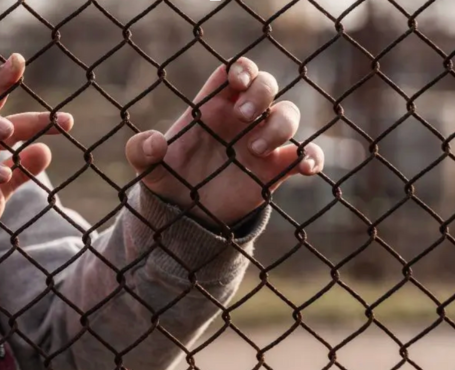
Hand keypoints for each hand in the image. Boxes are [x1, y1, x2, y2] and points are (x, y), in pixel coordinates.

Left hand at [126, 57, 323, 226]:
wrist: (188, 214)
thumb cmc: (171, 179)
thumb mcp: (149, 167)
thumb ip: (141, 152)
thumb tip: (154, 142)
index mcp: (213, 107)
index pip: (236, 73)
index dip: (242, 70)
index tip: (237, 83)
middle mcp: (242, 119)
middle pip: (267, 85)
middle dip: (262, 92)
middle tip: (245, 116)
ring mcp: (262, 142)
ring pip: (288, 115)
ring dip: (280, 125)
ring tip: (256, 149)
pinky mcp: (275, 169)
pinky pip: (305, 154)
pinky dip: (312, 156)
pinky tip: (306, 167)